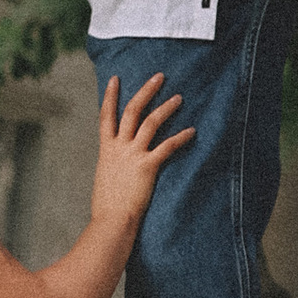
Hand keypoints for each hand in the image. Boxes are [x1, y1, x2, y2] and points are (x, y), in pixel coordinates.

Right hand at [89, 73, 191, 242]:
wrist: (111, 220)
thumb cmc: (108, 206)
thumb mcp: (105, 179)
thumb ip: (113, 166)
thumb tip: (118, 165)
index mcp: (106, 150)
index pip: (106, 116)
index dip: (110, 96)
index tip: (115, 79)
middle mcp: (119, 148)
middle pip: (132, 111)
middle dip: (146, 91)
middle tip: (159, 77)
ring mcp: (133, 155)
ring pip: (150, 123)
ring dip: (166, 108)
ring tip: (179, 97)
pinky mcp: (147, 166)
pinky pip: (167, 146)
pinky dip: (181, 137)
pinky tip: (192, 131)